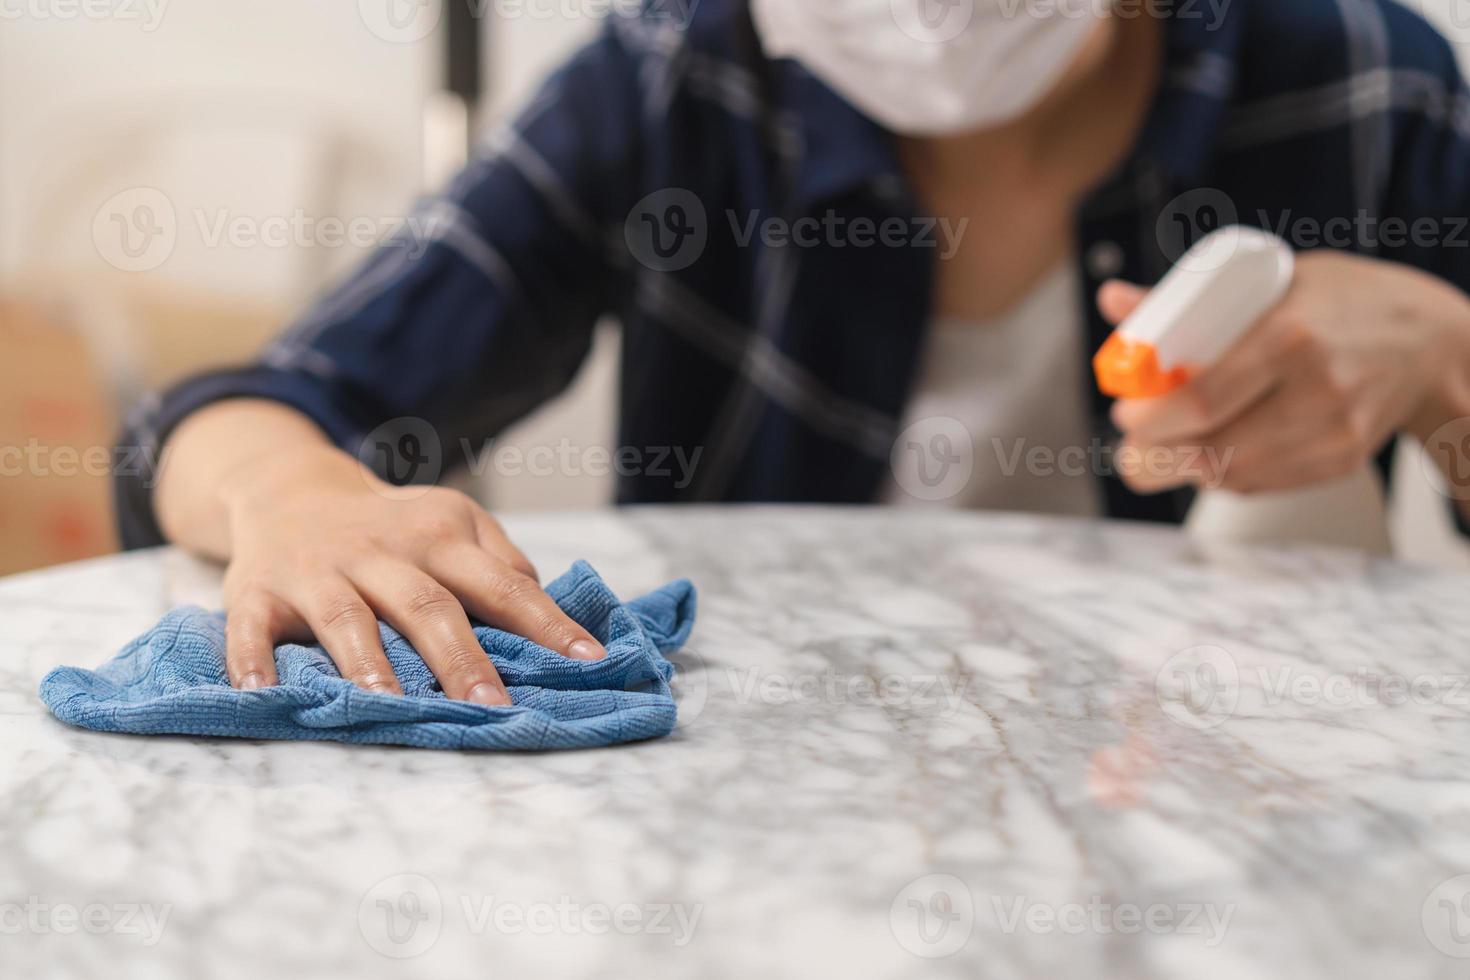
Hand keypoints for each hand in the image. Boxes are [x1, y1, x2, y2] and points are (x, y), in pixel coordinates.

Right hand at [217, 446, 604, 701]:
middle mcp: (381, 552)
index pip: (502, 584)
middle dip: (460, 658)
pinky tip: (263, 696)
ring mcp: (318, 571)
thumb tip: (551, 614)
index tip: (589, 660)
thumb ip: (501, 564)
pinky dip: (253, 662)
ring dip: (367, 662)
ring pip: (346, 618)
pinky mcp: (258, 591)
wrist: (290, 488)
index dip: (546, 622)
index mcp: (439, 537)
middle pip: (427, 606)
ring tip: (388, 705)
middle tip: (492, 706)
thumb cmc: (392, 526)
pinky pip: (251, 628)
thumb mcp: (453, 524)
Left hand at [1098, 250, 1469, 494]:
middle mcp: (1315, 388)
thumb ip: (1187, 300)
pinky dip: (1224, 473)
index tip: (1124, 417)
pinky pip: (1262, 483)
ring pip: (1232, 473)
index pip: (1202, 398)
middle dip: (1152, 459)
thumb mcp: (1272, 280)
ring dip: (1182, 470)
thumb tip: (1113, 301)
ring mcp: (1333, 431)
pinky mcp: (1341, 460)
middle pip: (1211, 447)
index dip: (1150, 420)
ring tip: (1159, 453)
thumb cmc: (1344, 302)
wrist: (1434, 342)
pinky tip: (1211, 454)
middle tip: (1128, 450)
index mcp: (1289, 334)